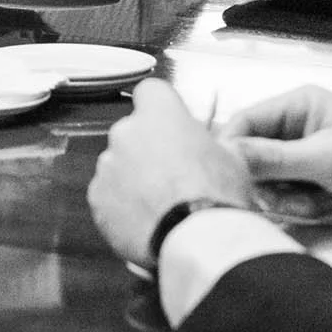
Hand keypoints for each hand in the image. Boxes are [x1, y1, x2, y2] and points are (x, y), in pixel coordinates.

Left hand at [87, 79, 255, 266]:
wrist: (196, 239)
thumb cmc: (217, 195)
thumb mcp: (233, 158)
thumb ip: (212, 144)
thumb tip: (213, 148)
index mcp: (159, 114)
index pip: (151, 91)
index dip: (161, 109)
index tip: (173, 126)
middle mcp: (126, 133)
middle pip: (133, 132)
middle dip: (147, 149)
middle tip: (172, 175)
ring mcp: (108, 165)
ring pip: (118, 165)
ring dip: (133, 178)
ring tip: (160, 205)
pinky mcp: (97, 198)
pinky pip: (107, 195)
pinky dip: (121, 205)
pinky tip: (145, 221)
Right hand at [223, 86, 331, 238]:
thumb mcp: (326, 158)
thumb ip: (273, 158)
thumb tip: (223, 156)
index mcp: (296, 106)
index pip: (243, 123)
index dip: (230, 152)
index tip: (226, 183)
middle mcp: (294, 129)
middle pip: (250, 157)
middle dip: (267, 183)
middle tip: (289, 197)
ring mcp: (302, 158)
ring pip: (267, 183)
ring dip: (288, 200)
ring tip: (320, 201)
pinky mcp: (311, 183)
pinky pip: (286, 199)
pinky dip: (301, 208)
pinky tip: (328, 206)